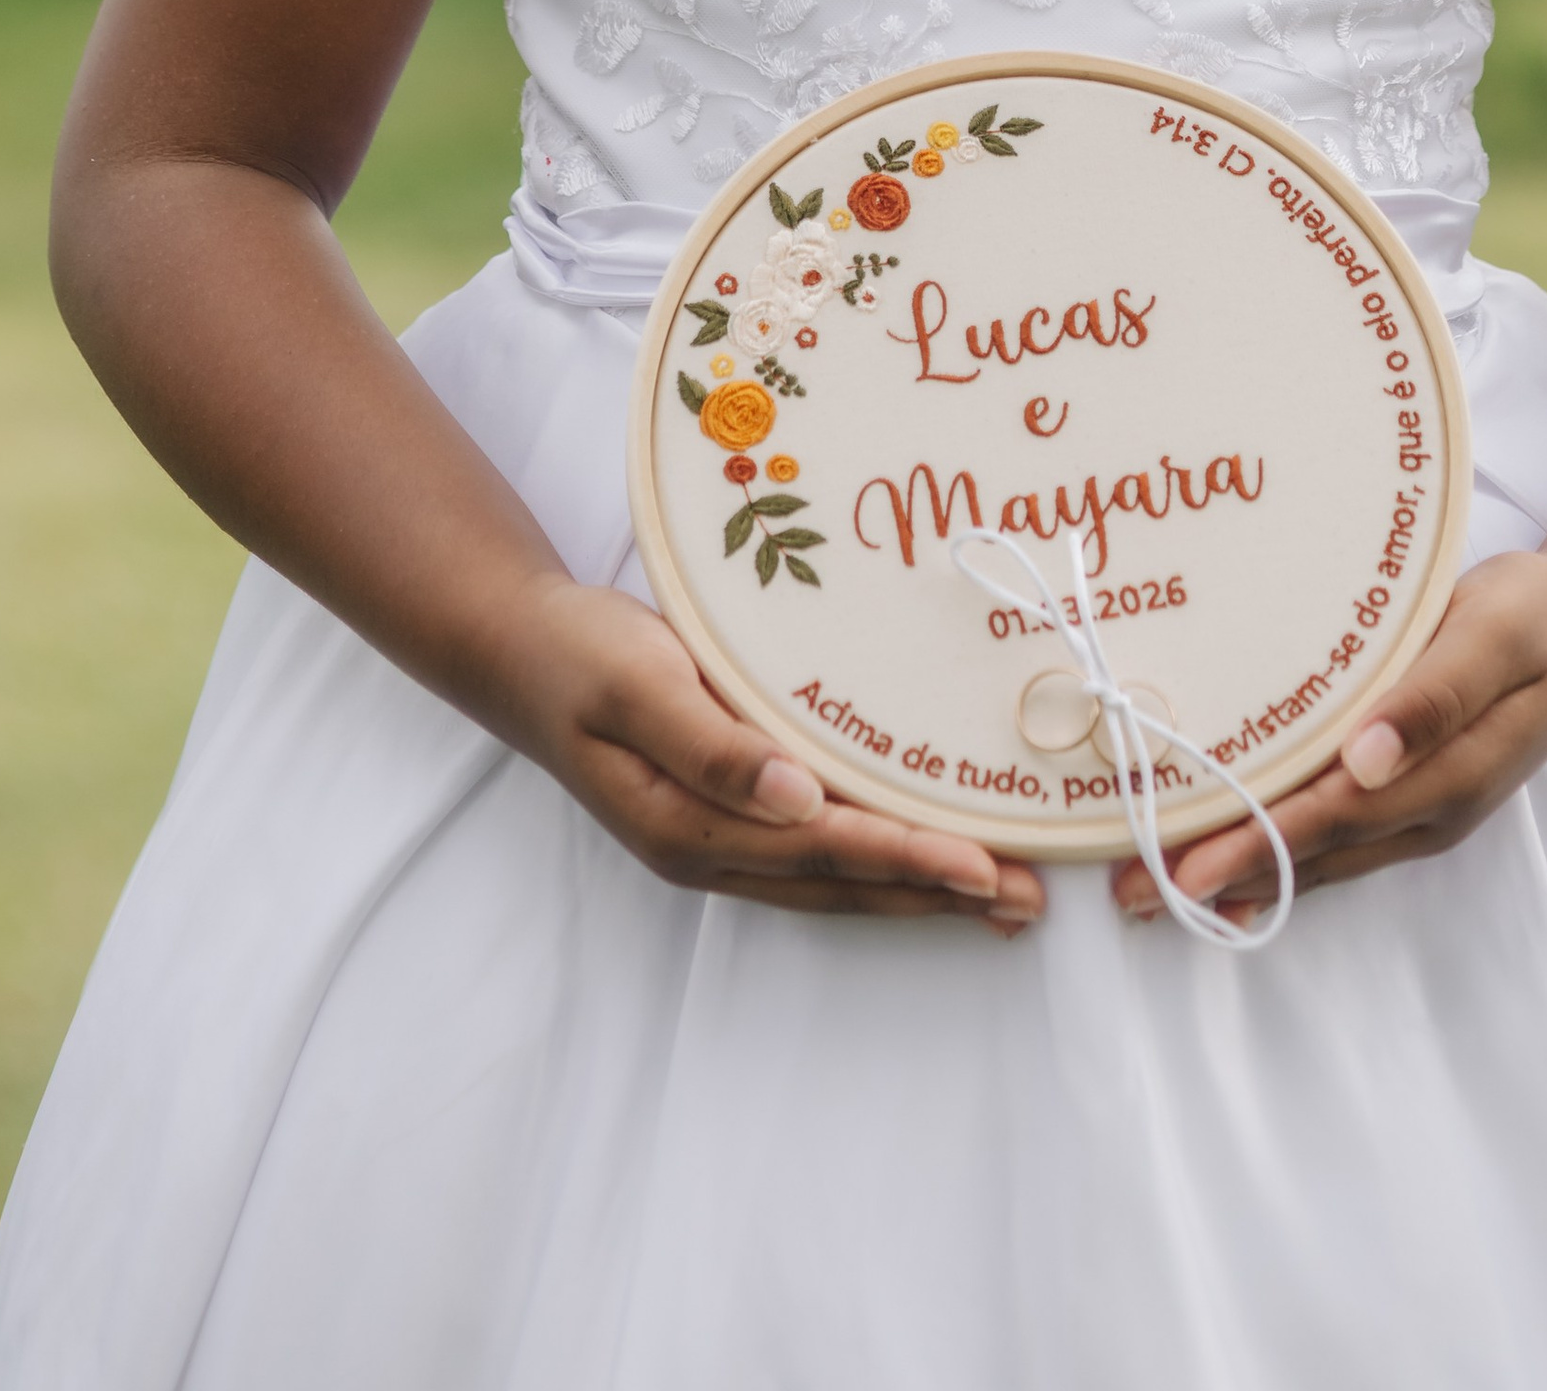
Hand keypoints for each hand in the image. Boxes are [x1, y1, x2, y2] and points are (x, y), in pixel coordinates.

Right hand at [501, 575, 1046, 930]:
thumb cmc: (578, 655)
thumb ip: (713, 745)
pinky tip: (917, 849)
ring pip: (834, 877)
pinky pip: (816, 848)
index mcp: (689, 825)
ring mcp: (717, 837)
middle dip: (934, 894)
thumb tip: (796, 801)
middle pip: (841, 882)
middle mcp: (710, 848)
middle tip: (1027, 902)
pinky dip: (876, 854)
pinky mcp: (725, 810)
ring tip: (998, 896)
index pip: (824, 849)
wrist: (518, 645)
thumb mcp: (638, 682)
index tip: (984, 868)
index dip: (907, 859)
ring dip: (914, 887)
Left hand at [1110, 549, 1546, 925]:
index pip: (1331, 818)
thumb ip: (1433, 696)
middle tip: (1130, 899)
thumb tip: (1365, 761)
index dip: (1254, 845)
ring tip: (1153, 892)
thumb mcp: (1495, 635)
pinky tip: (1228, 869)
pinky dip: (1274, 851)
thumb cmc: (1537, 618)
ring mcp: (1417, 811)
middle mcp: (1426, 811)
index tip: (1182, 872)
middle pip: (1311, 852)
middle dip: (1222, 875)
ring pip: (1315, 854)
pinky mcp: (1405, 794)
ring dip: (1238, 872)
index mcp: (1448, 775)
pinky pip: (1330, 834)